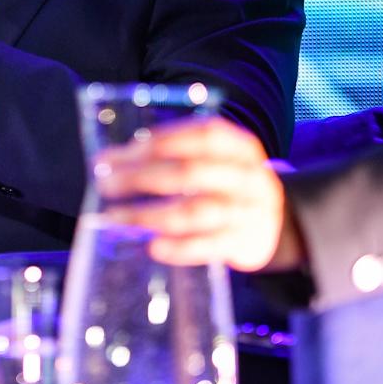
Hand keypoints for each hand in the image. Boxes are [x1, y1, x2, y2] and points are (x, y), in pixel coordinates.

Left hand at [92, 115, 305, 273]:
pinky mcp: (244, 244)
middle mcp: (248, 176)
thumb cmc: (228, 184)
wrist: (277, 223)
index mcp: (241, 146)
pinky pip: (207, 247)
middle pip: (190, 173)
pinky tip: (152, 246)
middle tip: (105, 183)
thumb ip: (179, 154)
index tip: (117, 153)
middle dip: (141, 177)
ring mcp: (248, 212)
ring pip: (194, 212)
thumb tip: (115, 160)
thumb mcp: (218, 160)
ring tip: (116, 216)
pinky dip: (178, 248)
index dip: (157, 142)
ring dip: (149, 214)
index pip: (200, 135)